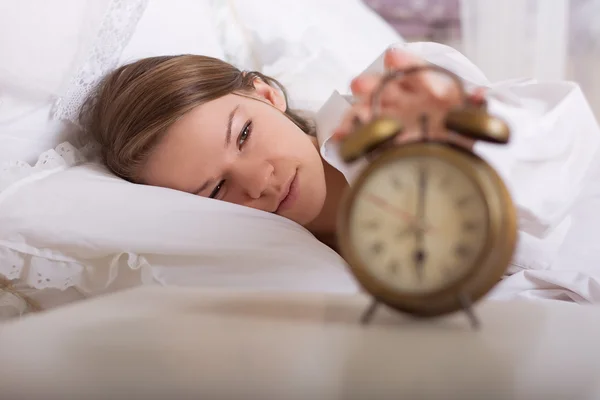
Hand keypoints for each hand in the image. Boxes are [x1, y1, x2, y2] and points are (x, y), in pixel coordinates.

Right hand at [333, 48, 485, 149]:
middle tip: (360, 86)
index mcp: (429, 88)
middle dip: (371, 84)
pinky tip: (340, 137)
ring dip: (356, 110)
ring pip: (367, 107)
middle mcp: (405, 98)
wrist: (449, 163)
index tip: (393, 58)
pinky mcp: (377, 137)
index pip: (416, 70)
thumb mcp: (473, 124)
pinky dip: (348, 134)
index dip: (405, 63)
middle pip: (384, 86)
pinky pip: (359, 132)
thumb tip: (479, 95)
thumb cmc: (460, 137)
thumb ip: (476, 109)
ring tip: (349, 119)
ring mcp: (388, 117)